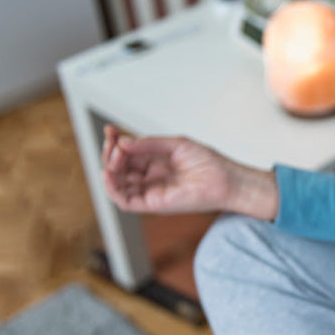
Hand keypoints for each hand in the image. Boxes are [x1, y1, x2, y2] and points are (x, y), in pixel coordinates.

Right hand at [101, 125, 277, 218]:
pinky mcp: (153, 204)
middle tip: (113, 142)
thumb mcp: (175, 145)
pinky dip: (112, 189)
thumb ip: (149, 144)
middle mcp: (149, 177)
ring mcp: (150, 191)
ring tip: (115, 155)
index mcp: (154, 162)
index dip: (115, 142)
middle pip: (118, 168)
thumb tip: (121, 142)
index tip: (109, 129)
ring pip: (117, 184)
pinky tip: (109, 174)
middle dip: (110, 153)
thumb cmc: (207, 162)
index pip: (126, 153)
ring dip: (109, 169)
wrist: (225, 179)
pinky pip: (125, 201)